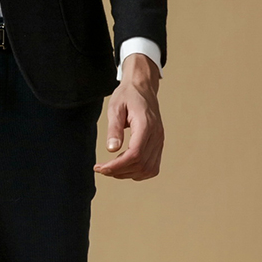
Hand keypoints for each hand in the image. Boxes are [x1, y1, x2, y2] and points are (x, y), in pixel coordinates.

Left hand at [93, 53, 163, 179]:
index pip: (134, 154)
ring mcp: (160, 140)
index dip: (117, 166)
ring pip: (148, 169)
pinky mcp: (159, 144)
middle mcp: (156, 135)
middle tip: (102, 168)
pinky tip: (125, 166)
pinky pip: (152, 166)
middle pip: (141, 165)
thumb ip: (114, 128)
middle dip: (119, 171)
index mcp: (145, 125)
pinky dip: (139, 172)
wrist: (142, 87)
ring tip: (112, 168)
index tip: (101, 167)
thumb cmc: (128, 95)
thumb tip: (111, 149)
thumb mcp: (115, 107)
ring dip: (129, 174)